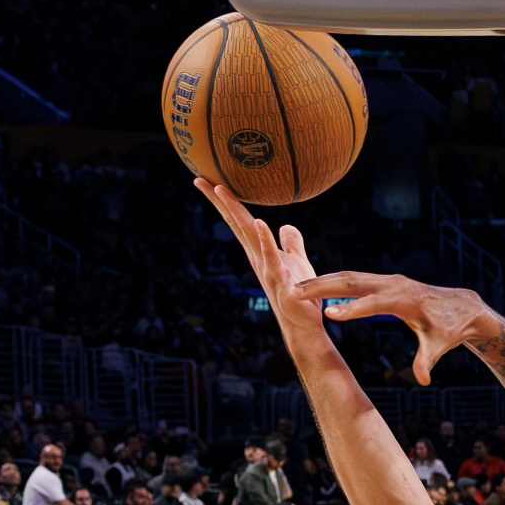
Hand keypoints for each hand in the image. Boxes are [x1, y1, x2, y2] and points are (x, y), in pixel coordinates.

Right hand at [194, 179, 328, 344]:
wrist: (304, 325)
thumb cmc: (300, 296)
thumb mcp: (297, 262)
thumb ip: (291, 244)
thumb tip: (285, 225)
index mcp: (260, 251)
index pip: (240, 221)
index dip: (226, 201)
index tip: (208, 180)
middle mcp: (257, 258)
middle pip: (237, 224)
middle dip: (220, 201)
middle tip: (200, 179)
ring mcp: (266, 269)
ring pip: (248, 236)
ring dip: (235, 212)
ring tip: (221, 190)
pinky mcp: (281, 282)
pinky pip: (272, 258)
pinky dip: (265, 240)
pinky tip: (259, 223)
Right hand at [299, 271, 489, 386]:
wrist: (461, 307)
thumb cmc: (448, 329)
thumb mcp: (439, 345)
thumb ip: (427, 360)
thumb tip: (423, 379)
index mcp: (405, 300)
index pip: (373, 304)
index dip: (351, 310)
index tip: (328, 314)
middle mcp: (393, 285)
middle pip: (353, 282)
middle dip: (323, 287)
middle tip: (295, 293)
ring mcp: (387, 280)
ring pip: (349, 276)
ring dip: (322, 281)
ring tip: (295, 288)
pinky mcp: (384, 281)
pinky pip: (354, 278)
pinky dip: (333, 280)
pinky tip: (313, 286)